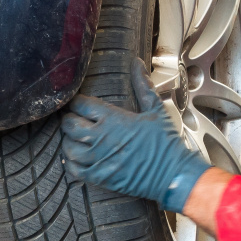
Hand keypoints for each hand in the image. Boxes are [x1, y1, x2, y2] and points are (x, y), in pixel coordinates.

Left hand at [60, 60, 211, 212]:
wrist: (172, 174)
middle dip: (69, 120)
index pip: (80, 104)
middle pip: (69, 124)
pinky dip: (71, 163)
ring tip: (76, 139)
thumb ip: (142, 85)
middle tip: (74, 120)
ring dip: (69, 141)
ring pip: (68, 147)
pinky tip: (77, 158)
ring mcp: (98, 159)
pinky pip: (74, 169)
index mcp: (113, 118)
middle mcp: (100, 138)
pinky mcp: (99, 177)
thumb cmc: (165, 143)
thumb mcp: (155, 110)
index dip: (76, 102)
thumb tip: (137, 63)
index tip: (79, 103)